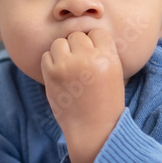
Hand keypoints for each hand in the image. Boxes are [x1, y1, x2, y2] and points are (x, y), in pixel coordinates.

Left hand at [41, 29, 123, 162]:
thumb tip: (83, 33)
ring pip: (60, 43)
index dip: (94, 43)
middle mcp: (88, 58)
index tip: (93, 57)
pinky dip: (51, 63)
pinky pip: (46, 56)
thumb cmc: (106, 102)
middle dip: (77, 48)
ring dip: (62, 53)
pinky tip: (60, 76)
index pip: (97, 32)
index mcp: (108, 57)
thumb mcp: (115, 73)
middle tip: (80, 66)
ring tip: (69, 70)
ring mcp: (68, 65)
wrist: (93, 129)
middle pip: (76, 35)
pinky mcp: (51, 74)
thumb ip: (101, 52)